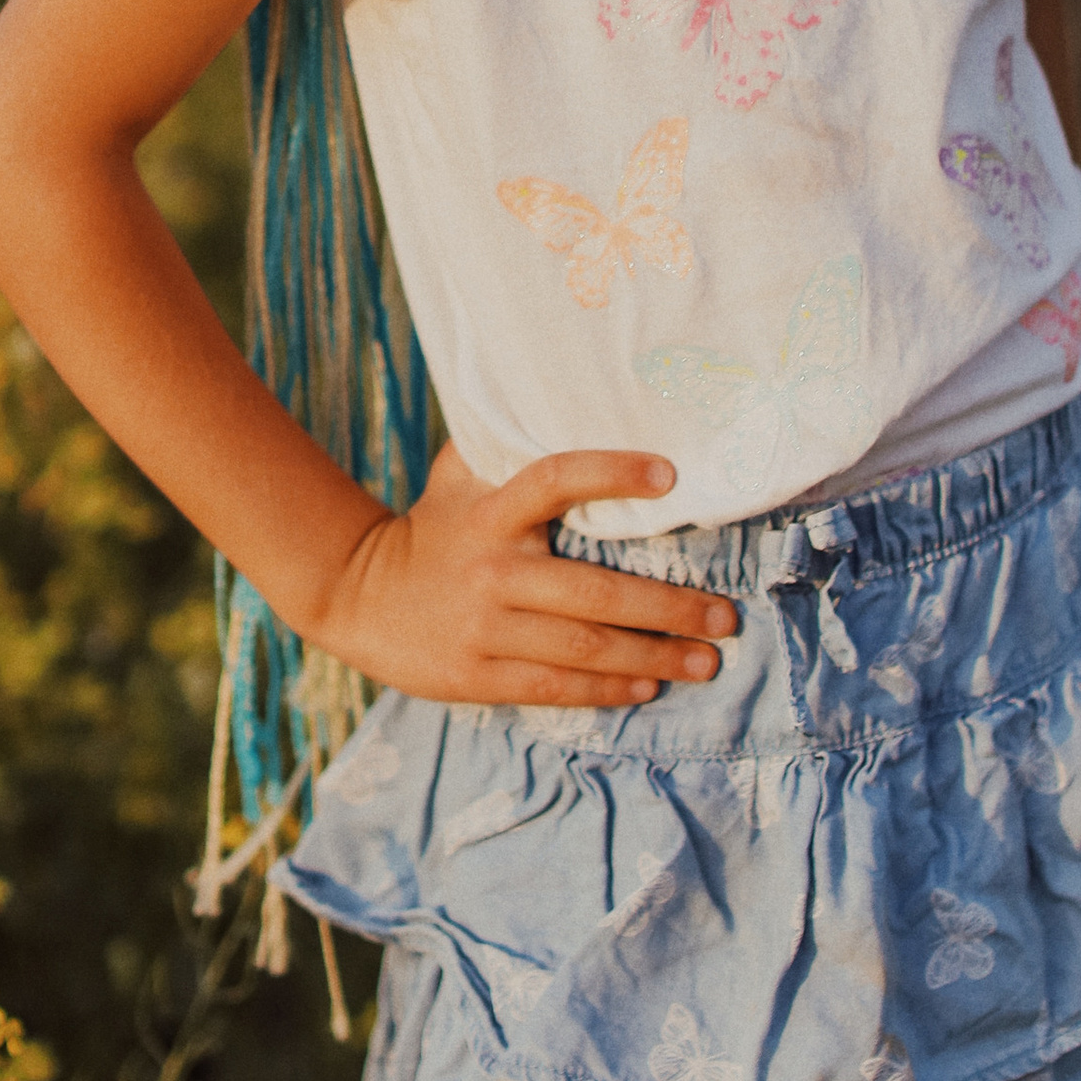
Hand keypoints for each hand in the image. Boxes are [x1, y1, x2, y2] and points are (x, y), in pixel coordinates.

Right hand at [307, 443, 737, 708]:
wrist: (355, 596)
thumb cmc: (432, 527)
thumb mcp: (458, 477)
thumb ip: (508, 444)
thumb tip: (569, 392)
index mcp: (492, 512)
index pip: (556, 479)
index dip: (612, 473)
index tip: (671, 476)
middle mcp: (492, 569)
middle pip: (596, 591)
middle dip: (670, 607)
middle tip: (726, 615)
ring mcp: (485, 627)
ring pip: (586, 647)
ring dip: (656, 656)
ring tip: (708, 660)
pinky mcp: (478, 675)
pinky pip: (557, 686)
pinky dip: (609, 687)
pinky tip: (651, 684)